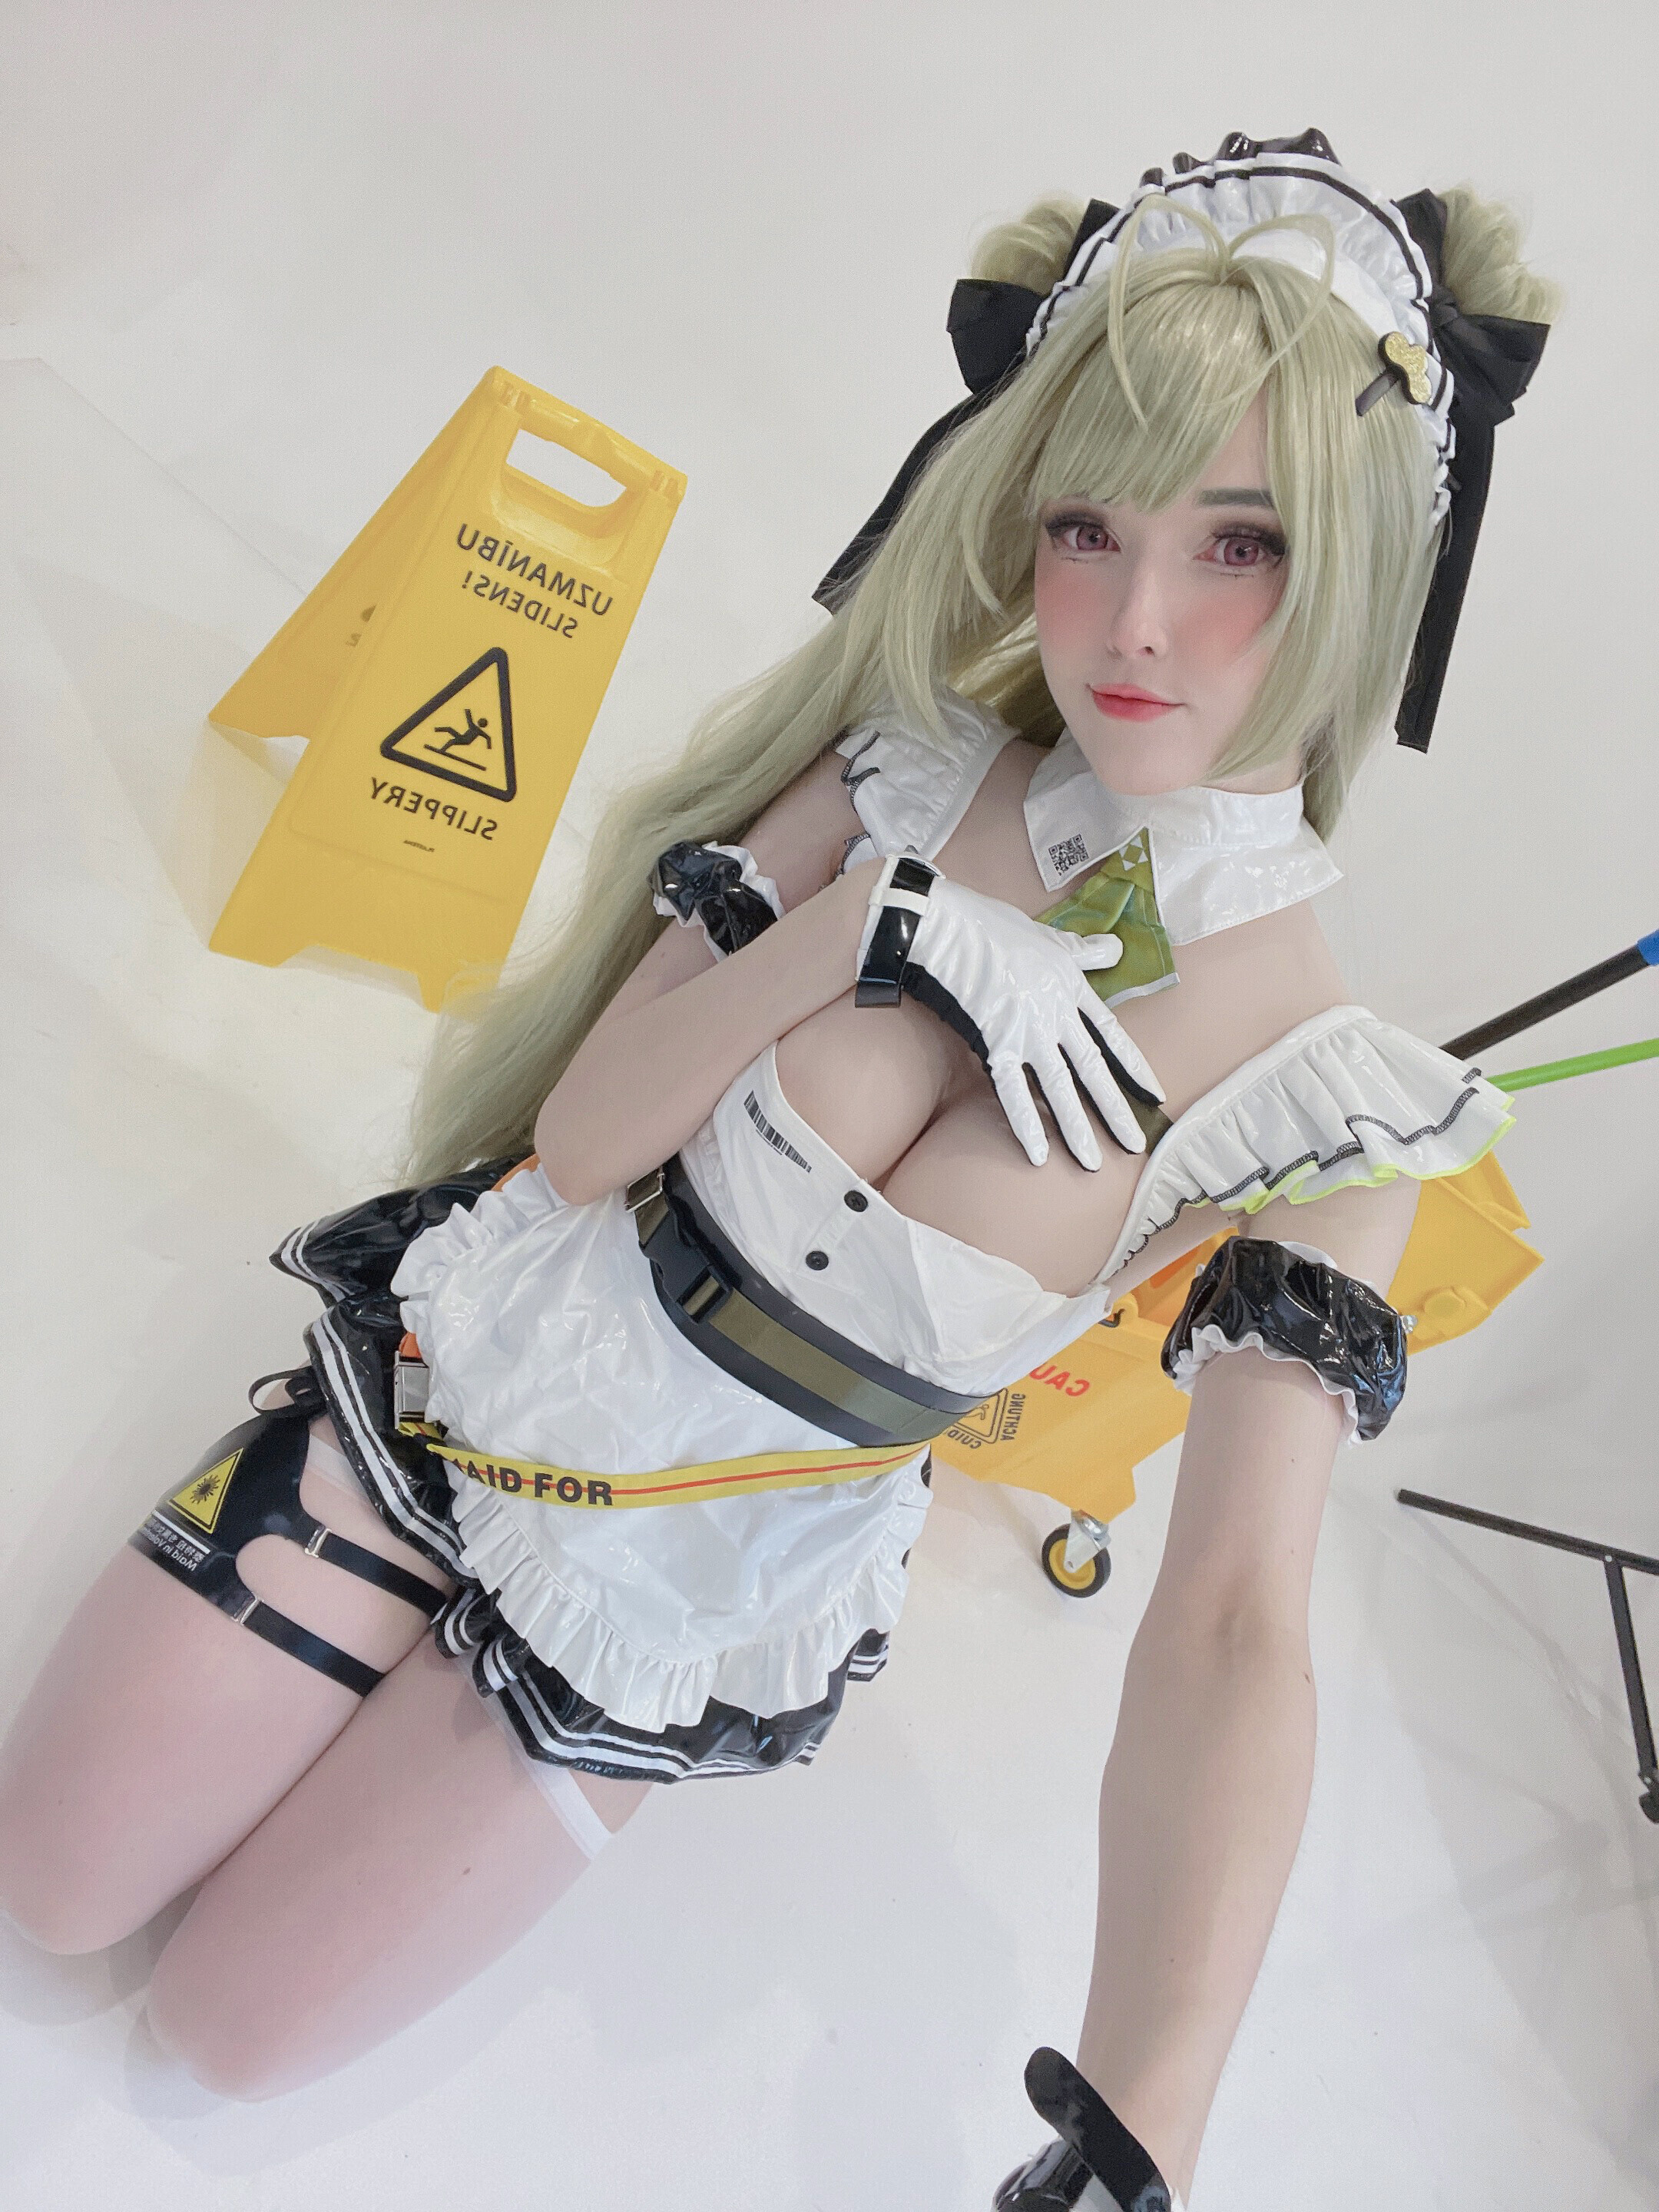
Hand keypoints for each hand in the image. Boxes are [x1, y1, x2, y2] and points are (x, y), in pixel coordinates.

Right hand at [855, 858, 1162, 1167]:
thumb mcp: (1050, 936)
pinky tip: (1038, 1153)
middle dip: (1116, 1110)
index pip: (1112, 1035)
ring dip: (1077, 1128)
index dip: (1134, 1067)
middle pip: (1093, 1070)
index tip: (1155, 1094)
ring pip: (1059, 1088)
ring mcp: (1027, 1031)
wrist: (950, 926)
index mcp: (1071, 988)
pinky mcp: (995, 1043)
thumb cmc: (995, 927)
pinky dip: (1025, 1123)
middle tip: (1135, 1144)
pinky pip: (1012, 1092)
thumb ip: (1084, 951)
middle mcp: (1057, 1015)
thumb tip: (1115, 949)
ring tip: (1092, 1162)